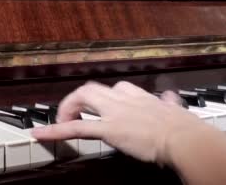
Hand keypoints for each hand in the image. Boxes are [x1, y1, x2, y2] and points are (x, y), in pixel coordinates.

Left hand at [31, 81, 213, 164]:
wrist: (184, 137)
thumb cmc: (183, 128)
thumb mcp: (174, 110)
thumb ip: (169, 103)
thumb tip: (171, 98)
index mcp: (140, 95)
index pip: (117, 88)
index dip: (105, 96)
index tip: (101, 104)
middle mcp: (125, 98)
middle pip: (93, 88)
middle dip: (79, 99)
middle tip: (73, 113)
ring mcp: (114, 112)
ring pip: (82, 98)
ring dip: (68, 108)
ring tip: (60, 121)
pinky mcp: (109, 129)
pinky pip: (76, 128)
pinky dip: (55, 130)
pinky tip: (41, 134)